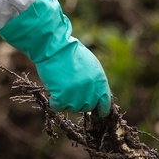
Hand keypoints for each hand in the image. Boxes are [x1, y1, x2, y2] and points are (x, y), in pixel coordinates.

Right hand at [0, 0, 111, 115]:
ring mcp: (76, 96)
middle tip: (70, 91)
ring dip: (66, 101)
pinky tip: (53, 91)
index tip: (95, 111)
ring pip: (73, 108)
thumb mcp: (91, 64)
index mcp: (100, 82)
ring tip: (61, 86)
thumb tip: (95, 94)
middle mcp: (91, 91)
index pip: (105, 104)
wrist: (55, 47)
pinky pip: (57, 107)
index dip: (100, 109)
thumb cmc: (71, 51)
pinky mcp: (62, 97)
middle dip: (80, 102)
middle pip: (87, 107)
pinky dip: (54, 101)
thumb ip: (95, 81)